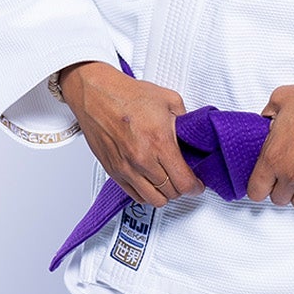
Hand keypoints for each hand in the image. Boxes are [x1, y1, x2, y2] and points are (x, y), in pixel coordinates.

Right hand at [59, 60, 203, 207]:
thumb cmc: (127, 95)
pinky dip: (145, 193)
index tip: (197, 185)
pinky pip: (134, 195)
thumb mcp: (169, 100)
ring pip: (152, 199)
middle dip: (181, 189)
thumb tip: (191, 133)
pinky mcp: (113, 170)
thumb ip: (185, 120)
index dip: (195, 187)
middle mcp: (142, 159)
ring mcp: (126, 168)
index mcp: (160, 143)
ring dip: (164, 194)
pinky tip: (150, 183)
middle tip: (183, 179)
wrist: (96, 94)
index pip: (183, 182)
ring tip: (167, 183)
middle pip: (170, 193)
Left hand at [245, 77, 293, 214]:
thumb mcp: (282, 97)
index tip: (264, 181)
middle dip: (280, 187)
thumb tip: (266, 120)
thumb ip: (267, 113)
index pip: (256, 191)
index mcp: (273, 156)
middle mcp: (291, 174)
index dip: (259, 186)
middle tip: (287, 172)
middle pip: (277, 199)